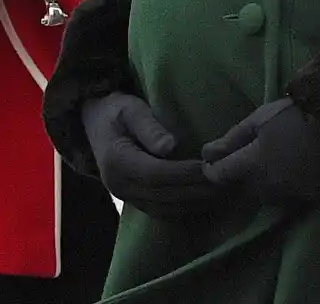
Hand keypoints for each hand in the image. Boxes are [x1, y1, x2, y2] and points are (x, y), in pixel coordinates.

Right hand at [81, 92, 216, 219]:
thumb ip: (149, 126)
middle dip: (195, 191)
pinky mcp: (133, 200)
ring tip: (220, 192)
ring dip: (193, 203)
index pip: (156, 174)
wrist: (94, 122)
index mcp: (116, 161)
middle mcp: (119, 185)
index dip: (184, 173)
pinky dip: (183, 208)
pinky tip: (203, 201)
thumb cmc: (116, 109)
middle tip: (224, 182)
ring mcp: (125, 196)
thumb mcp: (130, 108)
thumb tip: (170, 147)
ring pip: (163, 208)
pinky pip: (160, 210)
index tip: (209, 167)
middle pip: (162, 195)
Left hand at [202, 98, 319, 205]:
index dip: (212, 167)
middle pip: (241, 187)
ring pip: (263, 194)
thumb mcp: (259, 118)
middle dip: (238, 174)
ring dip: (259, 182)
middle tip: (243, 155)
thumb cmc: (294, 115)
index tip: (213, 158)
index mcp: (251, 165)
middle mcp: (266, 187)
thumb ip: (233, 138)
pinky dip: (282, 186)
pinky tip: (289, 168)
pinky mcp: (307, 199)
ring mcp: (288, 196)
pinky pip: (285, 197)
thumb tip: (207, 153)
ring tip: (268, 160)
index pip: (220, 175)